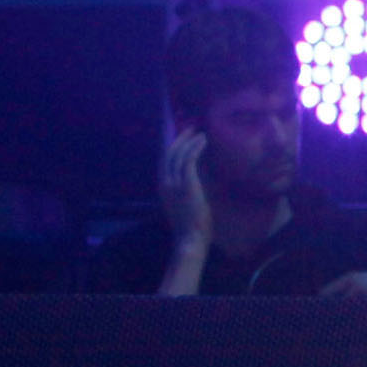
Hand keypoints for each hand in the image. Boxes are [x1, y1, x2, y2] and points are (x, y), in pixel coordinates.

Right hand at [160, 127, 213, 251]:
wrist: (190, 237)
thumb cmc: (192, 222)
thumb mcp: (186, 200)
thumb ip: (187, 185)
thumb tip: (197, 169)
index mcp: (163, 187)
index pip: (164, 161)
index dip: (171, 146)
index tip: (179, 134)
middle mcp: (165, 183)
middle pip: (168, 153)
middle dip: (178, 138)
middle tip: (190, 128)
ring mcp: (173, 184)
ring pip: (178, 154)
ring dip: (189, 141)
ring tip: (199, 133)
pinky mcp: (186, 184)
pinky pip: (189, 159)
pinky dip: (195, 147)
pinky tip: (203, 141)